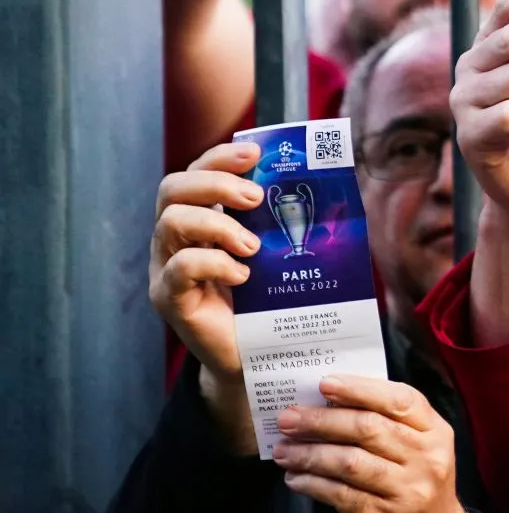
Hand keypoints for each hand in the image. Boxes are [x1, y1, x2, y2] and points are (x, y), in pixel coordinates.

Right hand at [148, 142, 265, 451]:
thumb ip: (287, 220)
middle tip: (255, 198)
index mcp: (200, 218)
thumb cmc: (272, 300)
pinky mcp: (171, 299)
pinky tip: (242, 276)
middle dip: (216, 183)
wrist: (260, 358)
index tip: (254, 153)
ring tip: (252, 246)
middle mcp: (175, 238)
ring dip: (218, 224)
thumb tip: (337, 182)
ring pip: (170, 222)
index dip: (219, 157)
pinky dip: (214, 264)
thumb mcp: (280, 252)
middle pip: (172, 188)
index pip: (195, 172)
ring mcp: (167, 268)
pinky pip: (180, 268)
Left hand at [275, 375, 467, 512]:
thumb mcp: (418, 451)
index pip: (401, 400)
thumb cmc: (415, 486)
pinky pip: (340, 495)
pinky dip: (312, 484)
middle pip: (369, 429)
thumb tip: (327, 404)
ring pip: (350, 462)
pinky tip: (295, 478)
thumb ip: (387, 426)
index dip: (361, 389)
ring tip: (283, 450)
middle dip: (322, 421)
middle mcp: (426, 459)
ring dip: (310, 454)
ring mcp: (407, 491)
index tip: (324, 384)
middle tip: (288, 418)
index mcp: (436, 433)